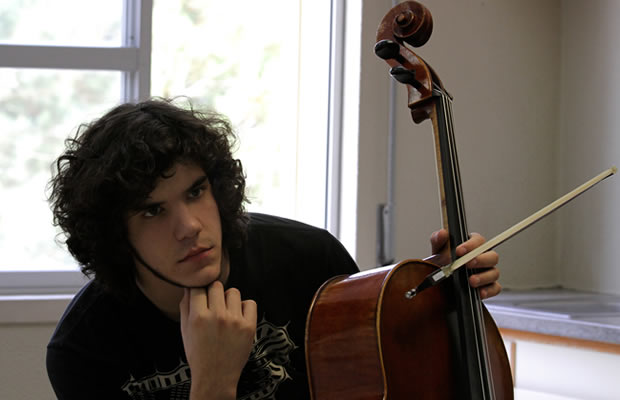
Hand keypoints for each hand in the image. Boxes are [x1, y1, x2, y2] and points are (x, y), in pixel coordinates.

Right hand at [179, 281, 256, 399]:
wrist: (215, 377)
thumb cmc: (199, 355)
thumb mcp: (185, 331)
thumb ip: (185, 307)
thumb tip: (189, 287)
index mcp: (198, 317)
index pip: (198, 287)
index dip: (199, 290)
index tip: (201, 295)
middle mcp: (217, 317)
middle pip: (216, 286)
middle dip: (213, 293)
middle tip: (213, 304)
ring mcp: (234, 321)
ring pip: (233, 292)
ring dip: (229, 299)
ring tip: (225, 312)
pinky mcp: (249, 326)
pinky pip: (250, 303)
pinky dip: (244, 307)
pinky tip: (238, 316)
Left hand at [429, 229, 500, 299]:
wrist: (439, 281)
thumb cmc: (442, 262)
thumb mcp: (437, 250)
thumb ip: (438, 240)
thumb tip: (442, 233)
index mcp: (473, 246)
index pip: (478, 241)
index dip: (470, 245)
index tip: (459, 251)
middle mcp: (483, 258)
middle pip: (492, 256)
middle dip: (480, 260)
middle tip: (467, 264)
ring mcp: (487, 273)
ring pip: (494, 273)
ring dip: (484, 277)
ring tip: (471, 281)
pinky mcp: (488, 287)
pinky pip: (495, 288)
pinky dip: (488, 291)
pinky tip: (479, 293)